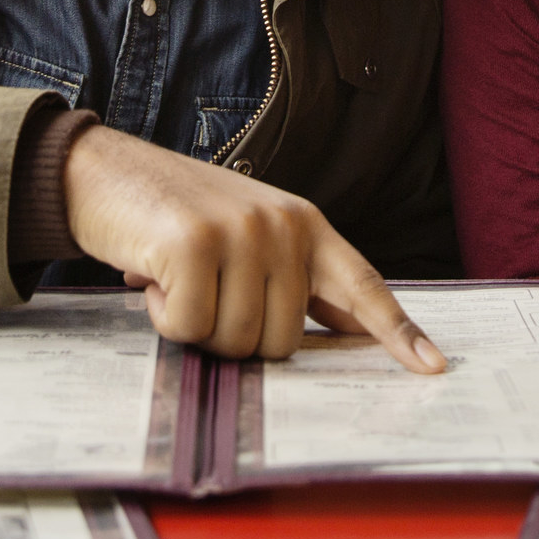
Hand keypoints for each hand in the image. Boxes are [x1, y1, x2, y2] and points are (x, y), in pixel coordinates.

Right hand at [59, 125, 446, 372]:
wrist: (105, 172)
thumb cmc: (176, 216)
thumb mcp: (247, 235)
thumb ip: (289, 278)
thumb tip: (333, 334)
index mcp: (305, 225)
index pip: (362, 285)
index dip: (397, 331)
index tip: (433, 367)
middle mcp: (283, 225)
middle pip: (285, 342)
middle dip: (236, 337)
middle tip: (204, 294)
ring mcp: (242, 231)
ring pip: (238, 341)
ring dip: (197, 328)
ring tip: (179, 279)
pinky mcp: (194, 242)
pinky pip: (191, 328)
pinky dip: (165, 318)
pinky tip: (153, 276)